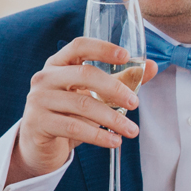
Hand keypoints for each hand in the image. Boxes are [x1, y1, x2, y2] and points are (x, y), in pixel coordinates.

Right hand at [8, 38, 157, 183]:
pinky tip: (114, 141)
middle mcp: (45, 77)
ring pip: (82, 104)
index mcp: (59, 63)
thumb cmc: (71, 113)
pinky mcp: (37, 123)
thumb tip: (152, 66)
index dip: (102, 48)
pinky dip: (98, 136)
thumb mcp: (95, 94)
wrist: (41, 145)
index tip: (126, 56)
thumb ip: (121, 79)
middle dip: (114, 88)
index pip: (79, 46)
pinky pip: (73, 127)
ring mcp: (38, 100)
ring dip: (112, 118)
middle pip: (84, 74)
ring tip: (132, 130)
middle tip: (135, 103)